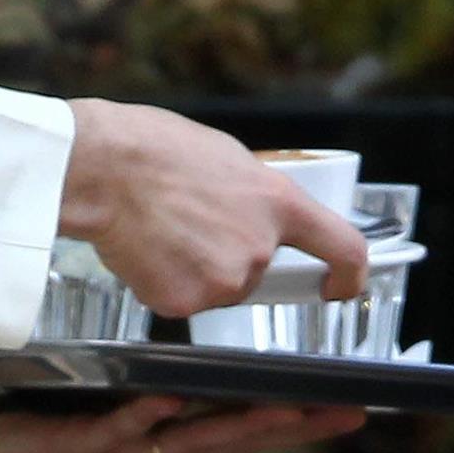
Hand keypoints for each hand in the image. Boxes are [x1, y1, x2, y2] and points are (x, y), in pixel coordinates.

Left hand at [0, 398, 366, 452]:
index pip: (245, 433)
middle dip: (292, 427)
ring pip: (191, 440)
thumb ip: (157, 396)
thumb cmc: (49, 434)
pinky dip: (146, 416)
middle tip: (341, 412)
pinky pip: (120, 430)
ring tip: (282, 408)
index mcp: (169, 447)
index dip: (296, 424)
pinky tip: (171, 400)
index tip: (345, 410)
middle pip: (236, 440)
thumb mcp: (114, 414)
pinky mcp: (84, 448)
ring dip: (237, 426)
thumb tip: (198, 371)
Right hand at [60, 98, 369, 317]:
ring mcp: (223, 281)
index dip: (350, 274)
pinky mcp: (184, 303)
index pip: (344, 247)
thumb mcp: (228, 158)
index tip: (340, 287)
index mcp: (279, 203)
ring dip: (197, 270)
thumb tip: (257, 215)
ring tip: (164, 230)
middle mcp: (259, 249)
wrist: (103, 168)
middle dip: (231, 257)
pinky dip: (165, 282)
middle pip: (258, 272)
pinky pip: (183, 301)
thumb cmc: (155, 149)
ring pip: (220, 289)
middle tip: (192, 226)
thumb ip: (256, 196)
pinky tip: (147, 249)